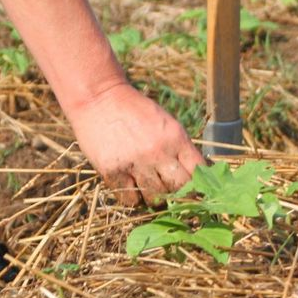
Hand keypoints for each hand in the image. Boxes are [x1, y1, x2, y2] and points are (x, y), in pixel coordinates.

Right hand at [65, 84, 205, 206]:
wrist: (98, 98)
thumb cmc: (134, 111)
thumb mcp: (165, 122)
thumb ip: (180, 147)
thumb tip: (197, 176)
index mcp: (175, 137)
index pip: (197, 171)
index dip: (199, 183)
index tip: (195, 189)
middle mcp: (157, 151)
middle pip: (178, 189)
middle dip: (178, 194)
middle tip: (170, 190)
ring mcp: (134, 163)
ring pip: (155, 198)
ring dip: (155, 197)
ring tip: (149, 187)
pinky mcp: (112, 171)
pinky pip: (130, 200)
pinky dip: (133, 197)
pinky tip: (131, 186)